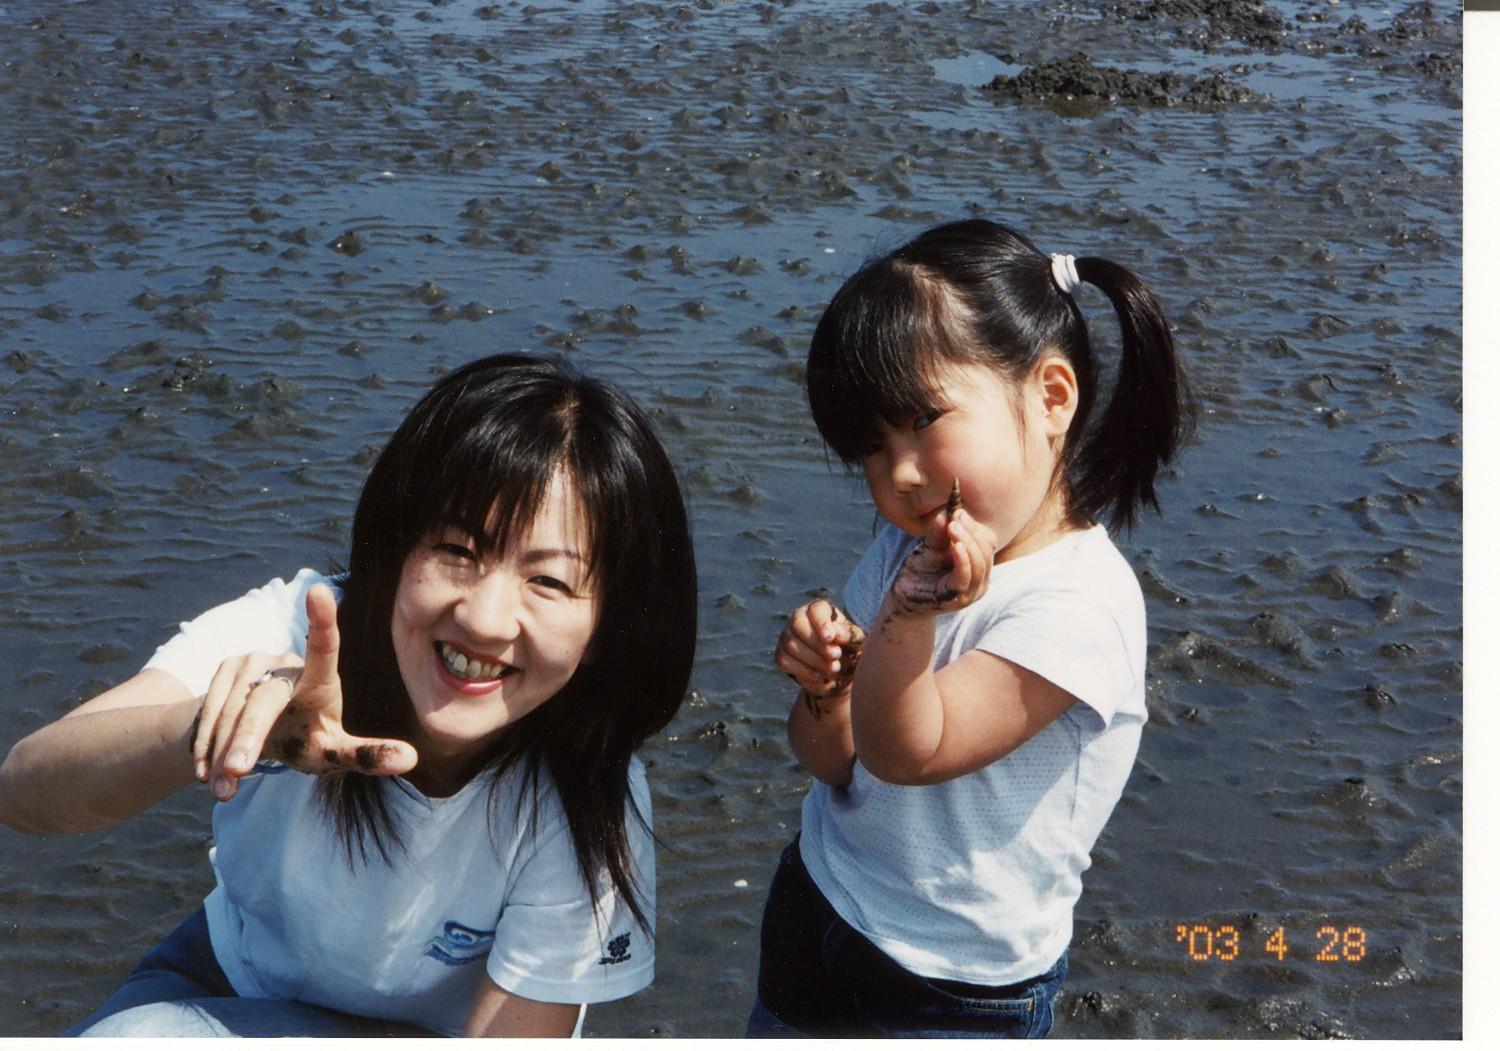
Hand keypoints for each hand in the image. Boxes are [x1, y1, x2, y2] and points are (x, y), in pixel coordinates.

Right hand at [193, 583, 418, 800]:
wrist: (255, 735)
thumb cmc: (306, 740)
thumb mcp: (333, 753)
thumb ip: (367, 755)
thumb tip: (412, 759)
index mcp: (320, 680)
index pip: (325, 647)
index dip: (322, 621)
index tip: (319, 590)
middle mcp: (286, 665)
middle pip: (264, 702)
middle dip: (248, 738)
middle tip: (237, 771)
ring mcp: (252, 664)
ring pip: (231, 711)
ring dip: (221, 753)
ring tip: (223, 788)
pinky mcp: (224, 671)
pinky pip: (209, 711)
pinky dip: (205, 745)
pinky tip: (207, 774)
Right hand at [774, 598, 865, 702]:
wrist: (839, 672)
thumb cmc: (849, 650)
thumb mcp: (856, 642)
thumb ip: (849, 635)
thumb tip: (836, 633)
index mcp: (820, 610)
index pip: (816, 609)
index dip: (821, 622)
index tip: (830, 638)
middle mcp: (800, 618)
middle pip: (797, 623)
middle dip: (816, 643)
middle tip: (836, 655)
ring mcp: (787, 636)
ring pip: (790, 643)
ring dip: (813, 659)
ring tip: (833, 668)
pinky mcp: (781, 654)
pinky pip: (784, 660)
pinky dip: (802, 670)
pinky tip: (818, 676)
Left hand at [888, 507, 997, 617]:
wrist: (904, 596)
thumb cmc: (921, 571)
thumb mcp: (930, 547)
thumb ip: (938, 533)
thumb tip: (945, 513)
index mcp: (979, 564)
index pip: (988, 541)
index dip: (975, 526)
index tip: (957, 511)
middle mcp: (981, 579)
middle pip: (986, 551)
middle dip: (971, 532)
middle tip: (955, 517)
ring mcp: (971, 592)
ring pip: (980, 564)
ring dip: (968, 542)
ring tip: (952, 527)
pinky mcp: (957, 599)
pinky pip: (965, 578)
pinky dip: (963, 561)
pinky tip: (956, 547)